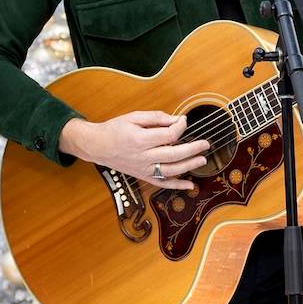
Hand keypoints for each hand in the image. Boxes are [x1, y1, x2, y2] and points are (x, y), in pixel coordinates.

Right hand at [60, 111, 210, 192]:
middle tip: (205, 144)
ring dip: (189, 166)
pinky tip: (190, 185)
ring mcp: (143, 168)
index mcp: (140, 139)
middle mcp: (142, 156)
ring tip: (202, 159)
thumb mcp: (133, 117)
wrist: (97, 145)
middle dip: (192, 149)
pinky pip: (162, 183)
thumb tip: (177, 120)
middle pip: (173, 154)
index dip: (180, 127)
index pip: (168, 135)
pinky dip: (177, 186)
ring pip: (171, 170)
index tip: (183, 121)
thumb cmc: (115, 129)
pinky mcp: (143, 176)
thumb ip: (156, 118)